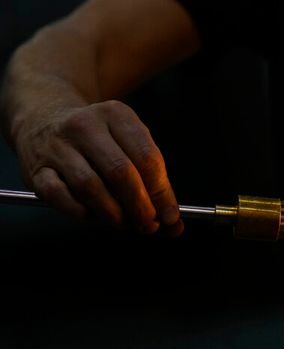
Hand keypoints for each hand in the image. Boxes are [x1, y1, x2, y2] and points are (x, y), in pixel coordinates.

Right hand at [14, 100, 182, 235]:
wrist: (43, 117)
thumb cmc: (98, 139)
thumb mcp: (129, 144)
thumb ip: (154, 182)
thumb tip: (174, 224)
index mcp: (116, 115)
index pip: (147, 158)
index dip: (162, 192)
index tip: (170, 215)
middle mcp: (85, 126)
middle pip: (121, 172)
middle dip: (140, 207)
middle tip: (149, 225)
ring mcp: (57, 146)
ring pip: (90, 186)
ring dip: (114, 214)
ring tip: (125, 224)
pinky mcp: (37, 168)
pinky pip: (60, 196)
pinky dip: (81, 212)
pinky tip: (94, 216)